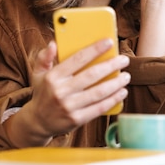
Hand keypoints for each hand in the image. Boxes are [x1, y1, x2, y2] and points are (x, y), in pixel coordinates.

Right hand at [6, 39, 129, 146]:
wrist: (38, 122)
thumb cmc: (43, 93)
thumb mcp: (38, 73)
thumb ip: (44, 57)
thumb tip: (53, 43)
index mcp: (53, 77)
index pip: (77, 59)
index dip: (95, 49)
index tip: (109, 42)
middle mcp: (61, 91)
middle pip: (92, 75)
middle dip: (111, 65)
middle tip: (124, 59)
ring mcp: (69, 106)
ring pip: (99, 92)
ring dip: (116, 83)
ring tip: (126, 76)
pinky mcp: (77, 119)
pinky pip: (99, 108)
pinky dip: (113, 99)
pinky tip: (122, 92)